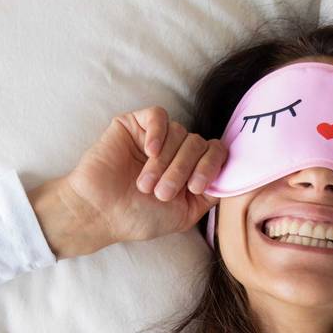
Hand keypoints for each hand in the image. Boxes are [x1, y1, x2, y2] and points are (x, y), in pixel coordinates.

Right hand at [63, 106, 225, 247]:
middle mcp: (177, 151)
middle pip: (198, 143)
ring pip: (180, 132)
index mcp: (191, 170)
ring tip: (146, 184)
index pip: (217, 152)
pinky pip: (159, 115)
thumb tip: (232, 175)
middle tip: (161, 193)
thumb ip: (210, 194)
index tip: (194, 187)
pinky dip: (159, 133)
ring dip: (165, 162)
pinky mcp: (135, 124)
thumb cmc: (139, 217)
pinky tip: (149, 152)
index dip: (211, 166)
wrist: (101, 213)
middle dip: (182, 170)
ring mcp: (157, 136)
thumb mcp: (185, 214)